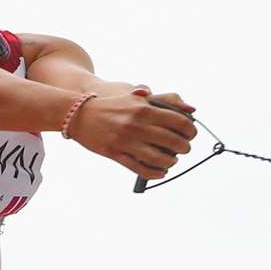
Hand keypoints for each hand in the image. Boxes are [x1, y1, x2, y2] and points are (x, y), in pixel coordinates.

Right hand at [67, 90, 197, 180]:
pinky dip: (155, 173)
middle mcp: (136, 125)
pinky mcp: (115, 154)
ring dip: (171, 162)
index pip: (179, 122)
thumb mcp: (137, 97)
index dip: (190, 131)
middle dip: (184, 148)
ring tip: (172, 160)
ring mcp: (125, 141)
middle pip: (173, 142)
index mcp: (143, 109)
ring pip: (159, 159)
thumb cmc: (112, 104)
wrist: (79, 113)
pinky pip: (140, 169)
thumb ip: (164, 100)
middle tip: (184, 148)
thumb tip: (191, 109)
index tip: (191, 134)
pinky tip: (161, 171)